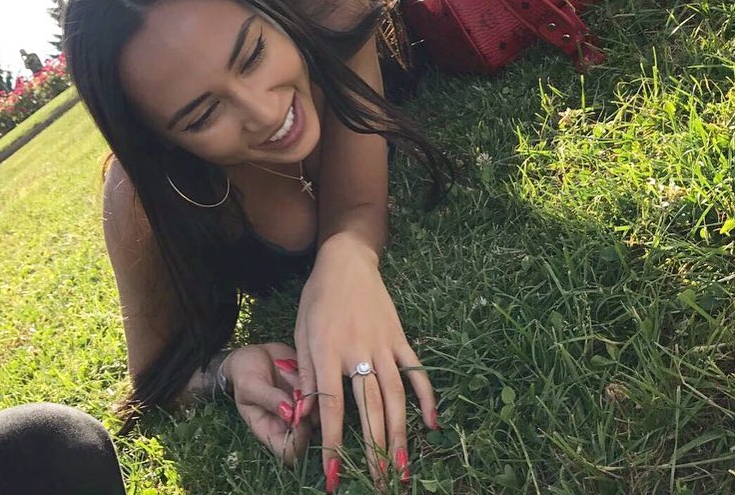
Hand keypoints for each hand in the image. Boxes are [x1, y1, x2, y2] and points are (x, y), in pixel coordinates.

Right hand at [222, 342, 314, 465]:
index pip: (290, 453)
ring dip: (309, 391)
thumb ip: (268, 399)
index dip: (298, 439)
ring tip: (287, 372)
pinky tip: (293, 365)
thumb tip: (289, 414)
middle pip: (312, 434)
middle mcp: (289, 423)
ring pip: (320, 411)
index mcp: (270, 431)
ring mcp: (302, 407)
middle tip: (295, 389)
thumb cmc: (245, 373)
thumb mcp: (250, 385)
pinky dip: (311, 377)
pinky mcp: (311, 389)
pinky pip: (322, 389)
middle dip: (308, 412)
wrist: (252, 353)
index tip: (294, 414)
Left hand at [293, 232, 436, 489]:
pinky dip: (426, 396)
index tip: (333, 475)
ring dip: (400, 434)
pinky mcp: (399, 337)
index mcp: (327, 351)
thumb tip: (304, 415)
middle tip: (377, 483)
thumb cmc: (317, 298)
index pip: (332, 407)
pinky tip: (433, 423)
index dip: (333, 444)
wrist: (346, 261)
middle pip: (369, 408)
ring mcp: (382, 344)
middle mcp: (357, 351)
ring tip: (402, 468)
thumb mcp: (301, 331)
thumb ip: (304, 373)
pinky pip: (415, 369)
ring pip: (395, 396)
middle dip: (373, 449)